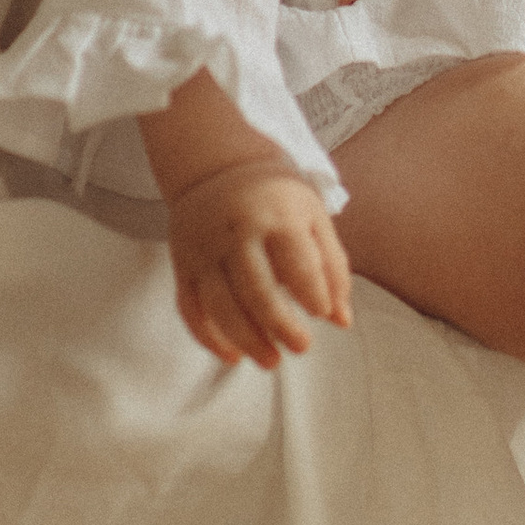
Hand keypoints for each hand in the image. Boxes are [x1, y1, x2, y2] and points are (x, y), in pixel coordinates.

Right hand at [169, 163, 353, 369]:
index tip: (322, 314)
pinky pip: (190, 308)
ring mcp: (203, 250)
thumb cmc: (274, 195)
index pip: (296, 264)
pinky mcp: (182, 264)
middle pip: (255, 291)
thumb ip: (332, 267)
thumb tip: (342, 320)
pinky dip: (208, 337)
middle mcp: (235, 232)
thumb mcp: (313, 216)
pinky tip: (232, 355)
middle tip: (301, 347)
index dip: (312, 295)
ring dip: (246, 340)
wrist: (217, 165)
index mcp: (275, 214)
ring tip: (271, 360)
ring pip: (220, 305)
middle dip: (280, 326)